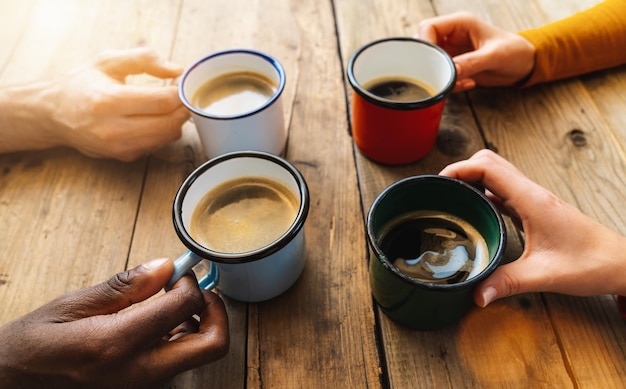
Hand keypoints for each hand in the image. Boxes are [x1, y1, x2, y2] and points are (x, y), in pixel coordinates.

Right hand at [0, 47, 189, 160]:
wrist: (55, 115)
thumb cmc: (82, 85)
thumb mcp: (107, 61)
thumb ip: (144, 59)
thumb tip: (177, 70)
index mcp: (109, 101)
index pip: (162, 102)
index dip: (179, 92)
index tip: (181, 83)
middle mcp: (114, 129)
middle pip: (169, 123)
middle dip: (182, 108)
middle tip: (181, 94)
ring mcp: (120, 147)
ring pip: (167, 137)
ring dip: (176, 120)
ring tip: (168, 104)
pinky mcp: (124, 156)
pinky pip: (157, 144)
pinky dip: (164, 131)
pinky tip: (155, 117)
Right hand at [0, 258, 228, 387]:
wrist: (11, 385)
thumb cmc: (32, 346)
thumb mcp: (72, 305)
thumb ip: (125, 287)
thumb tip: (165, 267)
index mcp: (117, 344)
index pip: (184, 305)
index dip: (189, 280)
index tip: (178, 271)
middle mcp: (138, 373)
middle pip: (212, 345)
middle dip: (216, 310)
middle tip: (197, 290)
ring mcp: (143, 387)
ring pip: (199, 354)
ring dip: (199, 324)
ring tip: (170, 304)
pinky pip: (179, 362)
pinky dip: (182, 338)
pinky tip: (157, 324)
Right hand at [417, 12, 535, 91]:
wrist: (525, 65)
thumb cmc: (515, 51)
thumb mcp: (495, 56)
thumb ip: (471, 62)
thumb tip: (451, 71)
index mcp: (460, 24)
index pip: (428, 27)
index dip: (424, 43)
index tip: (429, 61)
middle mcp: (452, 36)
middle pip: (424, 46)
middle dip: (430, 64)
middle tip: (442, 75)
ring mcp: (451, 52)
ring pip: (429, 64)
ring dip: (441, 77)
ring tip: (460, 81)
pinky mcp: (454, 67)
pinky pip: (441, 76)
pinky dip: (450, 84)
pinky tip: (468, 84)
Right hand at [439, 150, 625, 305]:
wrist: (621, 263)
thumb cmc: (591, 263)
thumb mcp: (544, 275)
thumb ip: (507, 283)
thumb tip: (477, 294)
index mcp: (531, 200)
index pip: (488, 167)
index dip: (459, 169)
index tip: (439, 182)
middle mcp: (531, 193)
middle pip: (490, 161)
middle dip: (461, 169)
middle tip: (441, 189)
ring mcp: (534, 200)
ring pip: (497, 173)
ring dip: (473, 178)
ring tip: (452, 197)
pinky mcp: (536, 209)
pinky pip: (504, 191)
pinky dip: (485, 193)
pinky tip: (476, 212)